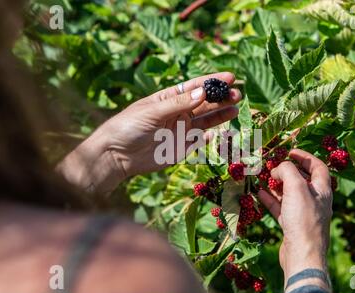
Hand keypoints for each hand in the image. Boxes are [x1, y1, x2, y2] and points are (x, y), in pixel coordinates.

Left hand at [57, 72, 240, 193]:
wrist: (117, 155)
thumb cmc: (129, 126)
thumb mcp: (152, 111)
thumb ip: (178, 104)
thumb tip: (203, 92)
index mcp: (169, 99)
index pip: (194, 87)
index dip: (212, 81)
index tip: (230, 76)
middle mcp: (178, 112)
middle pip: (204, 103)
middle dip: (221, 97)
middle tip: (237, 94)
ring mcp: (181, 130)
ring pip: (206, 120)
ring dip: (221, 114)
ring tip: (235, 107)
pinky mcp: (182, 147)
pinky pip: (200, 140)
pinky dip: (210, 136)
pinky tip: (219, 132)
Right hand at [258, 149, 332, 282]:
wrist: (302, 254)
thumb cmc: (303, 219)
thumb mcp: (296, 188)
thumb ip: (288, 171)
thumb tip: (280, 167)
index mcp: (322, 190)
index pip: (318, 166)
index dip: (305, 157)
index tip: (290, 151)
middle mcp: (315, 200)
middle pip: (302, 180)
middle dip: (287, 171)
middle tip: (273, 166)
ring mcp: (303, 213)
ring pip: (290, 194)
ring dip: (277, 185)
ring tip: (264, 178)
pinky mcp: (292, 225)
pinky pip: (281, 208)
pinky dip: (271, 200)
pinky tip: (259, 194)